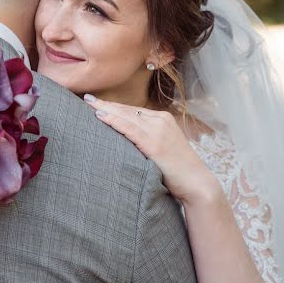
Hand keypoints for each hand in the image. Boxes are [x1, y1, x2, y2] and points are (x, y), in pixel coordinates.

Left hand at [84, 94, 220, 205]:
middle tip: (86, 98)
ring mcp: (158, 130)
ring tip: (88, 103)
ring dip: (105, 109)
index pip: (132, 110)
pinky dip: (113, 121)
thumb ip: (148, 139)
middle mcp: (161, 120)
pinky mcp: (154, 143)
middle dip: (106, 104)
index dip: (114, 106)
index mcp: (163, 119)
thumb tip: (127, 141)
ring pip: (126, 116)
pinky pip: (129, 128)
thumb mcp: (163, 148)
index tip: (97, 102)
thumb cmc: (178, 171)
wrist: (197, 184)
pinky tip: (99, 116)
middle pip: (127, 110)